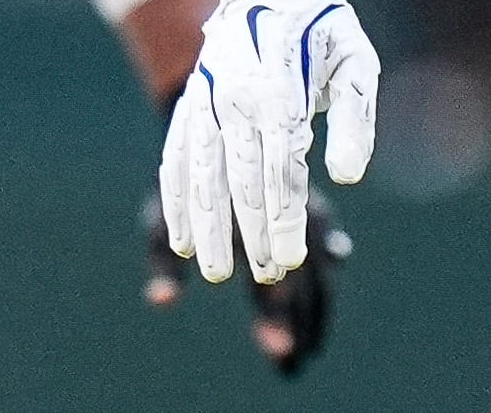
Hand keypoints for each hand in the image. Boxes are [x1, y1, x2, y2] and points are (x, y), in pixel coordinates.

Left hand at [144, 186, 349, 376]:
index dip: (276, 317)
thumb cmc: (181, 182)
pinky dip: (326, 280)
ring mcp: (306, 213)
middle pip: (306, 282)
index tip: (279, 350)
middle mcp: (286, 218)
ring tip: (308, 350)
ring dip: (317, 313)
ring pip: (323, 271)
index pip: (271, 279)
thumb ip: (164, 262)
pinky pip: (329, 250)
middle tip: (293, 362)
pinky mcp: (314, 209)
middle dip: (302, 325)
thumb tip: (161, 301)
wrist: (213, 127)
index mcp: (252, 223)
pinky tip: (323, 305)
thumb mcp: (162, 218)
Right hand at [159, 0, 380, 283]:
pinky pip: (177, 156)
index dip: (285, 217)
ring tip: (215, 271)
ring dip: (207, 225)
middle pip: (241, 177)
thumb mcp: (356, 64)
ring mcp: (206, 97)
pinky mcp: (191, 101)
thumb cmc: (326, 32)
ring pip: (201, 173)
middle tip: (269, 275)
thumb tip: (349, 177)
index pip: (281, 166)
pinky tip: (182, 236)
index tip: (292, 258)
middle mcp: (236, 93)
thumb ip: (356, 120)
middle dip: (252, 232)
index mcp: (280, 86)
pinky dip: (177, 198)